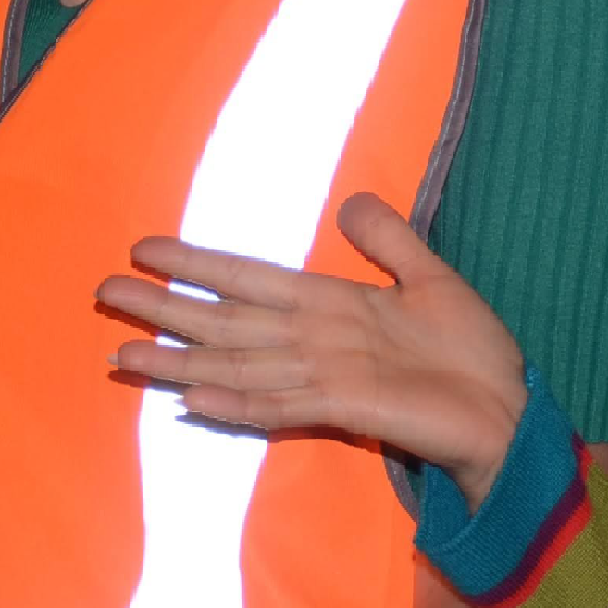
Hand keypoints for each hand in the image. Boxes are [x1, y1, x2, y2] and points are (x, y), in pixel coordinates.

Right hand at [97, 193, 529, 509]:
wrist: (505, 408)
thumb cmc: (468, 349)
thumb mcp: (429, 274)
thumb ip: (388, 239)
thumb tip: (348, 200)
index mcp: (330, 305)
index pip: (250, 279)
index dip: (199, 264)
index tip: (144, 247)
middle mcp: (315, 340)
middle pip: (226, 320)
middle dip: (165, 308)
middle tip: (102, 292)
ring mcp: (325, 375)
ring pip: (237, 363)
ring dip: (179, 359)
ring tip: (122, 350)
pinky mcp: (346, 407)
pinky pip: (279, 405)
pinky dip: (236, 402)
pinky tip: (191, 397)